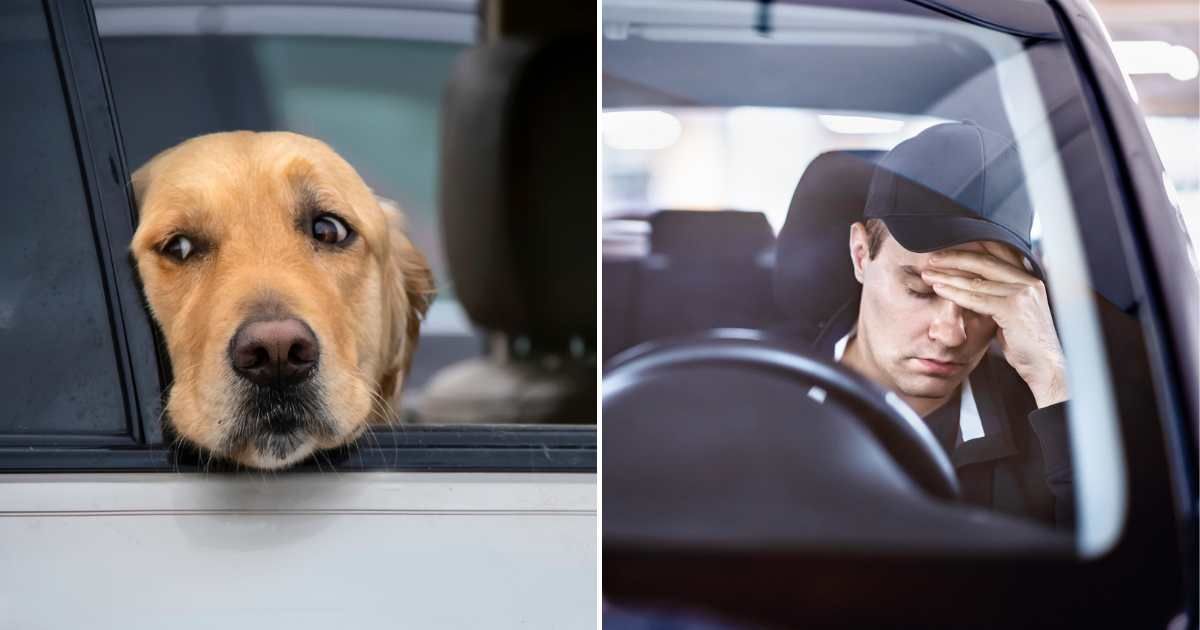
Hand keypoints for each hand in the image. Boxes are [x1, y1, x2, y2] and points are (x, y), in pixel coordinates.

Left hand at [921, 243, 1067, 407]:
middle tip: (932, 258)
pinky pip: (976, 298)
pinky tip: (939, 289)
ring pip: (977, 280)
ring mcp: (1022, 293)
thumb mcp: (1013, 312)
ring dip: (948, 276)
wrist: (1045, 366)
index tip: (949, 248)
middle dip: (955, 258)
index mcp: (1031, 278)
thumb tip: (973, 285)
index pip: (999, 253)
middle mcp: (1029, 281)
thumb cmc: (1026, 343)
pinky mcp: (1013, 308)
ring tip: (928, 274)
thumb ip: (999, 294)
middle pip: (985, 262)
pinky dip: (954, 293)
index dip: (973, 247)